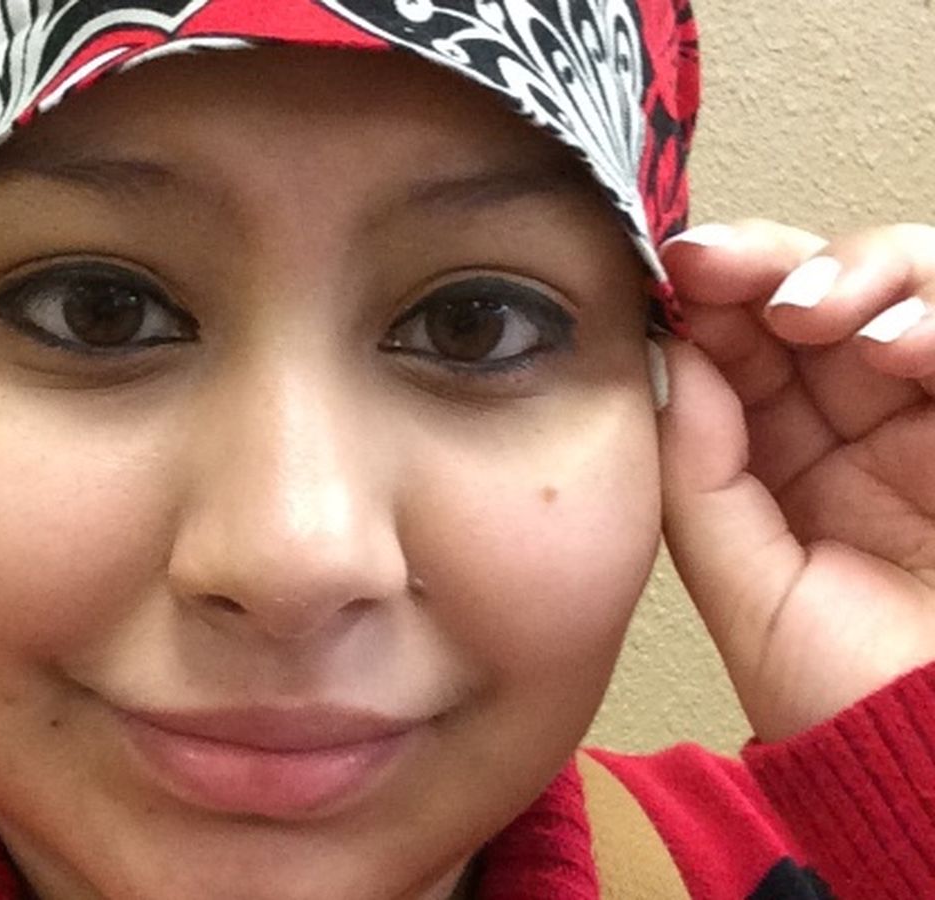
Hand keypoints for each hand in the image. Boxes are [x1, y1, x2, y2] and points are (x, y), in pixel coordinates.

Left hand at [657, 221, 934, 742]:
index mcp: (784, 456)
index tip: (680, 272)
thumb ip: (701, 471)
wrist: (930, 762)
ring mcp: (932, 422)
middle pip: (827, 293)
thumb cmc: (837, 692)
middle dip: (777, 264)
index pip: (752, 342)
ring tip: (812, 317)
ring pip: (913, 292)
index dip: (720, 295)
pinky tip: (894, 348)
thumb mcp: (742, 581)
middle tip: (730, 272)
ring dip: (863, 277)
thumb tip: (673, 354)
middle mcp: (860, 425)